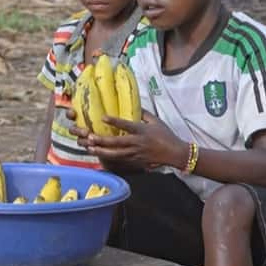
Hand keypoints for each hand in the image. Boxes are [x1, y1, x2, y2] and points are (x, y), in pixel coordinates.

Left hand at [68, 110, 188, 169]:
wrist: (175, 153)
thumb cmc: (166, 135)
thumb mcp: (156, 121)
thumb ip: (143, 113)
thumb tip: (133, 104)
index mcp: (142, 131)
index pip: (127, 125)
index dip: (114, 121)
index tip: (102, 117)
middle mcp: (138, 143)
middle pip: (117, 142)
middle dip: (102, 141)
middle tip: (89, 137)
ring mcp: (136, 153)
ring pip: (116, 154)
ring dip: (102, 151)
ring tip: (90, 148)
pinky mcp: (136, 161)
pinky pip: (120, 160)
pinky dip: (109, 159)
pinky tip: (99, 156)